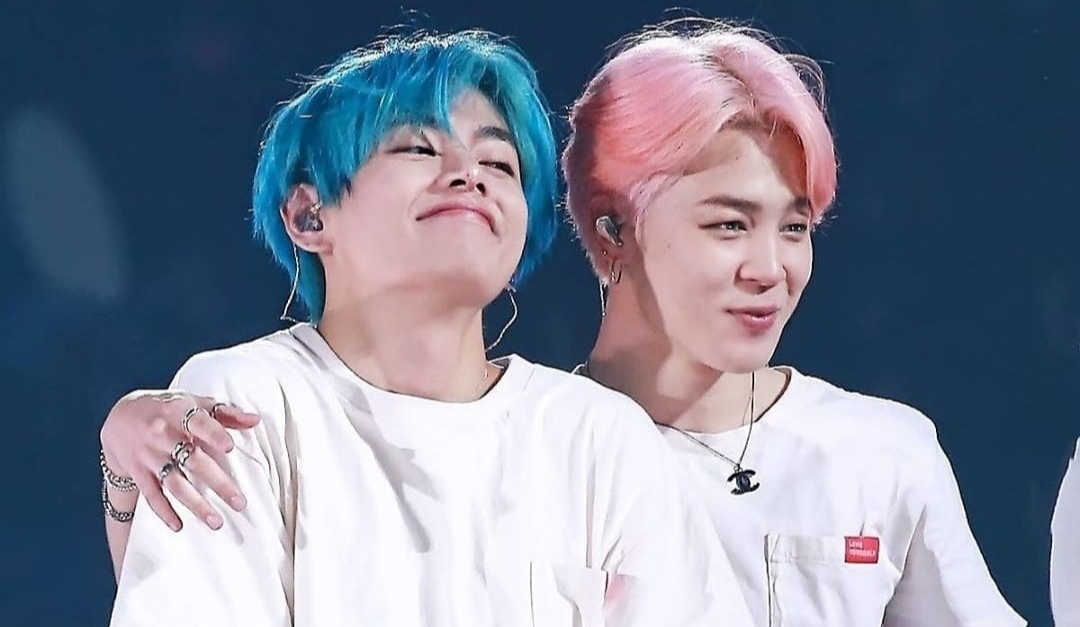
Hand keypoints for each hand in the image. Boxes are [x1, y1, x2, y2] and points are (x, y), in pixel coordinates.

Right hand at [100, 390, 259, 530]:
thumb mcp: (194, 403)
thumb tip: (255, 420)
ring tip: (216, 522)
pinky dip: (164, 512)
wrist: (120, 417)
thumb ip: (225, 413)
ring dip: (195, 505)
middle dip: (218, 483)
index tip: (230, 447)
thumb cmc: (168, 409)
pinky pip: (151, 495)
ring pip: (174, 483)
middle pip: (193, 461)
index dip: (213, 434)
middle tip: (240, 503)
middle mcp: (162, 435)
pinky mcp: (138, 472)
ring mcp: (149, 455)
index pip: (198, 423)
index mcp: (179, 412)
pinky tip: (179, 526)